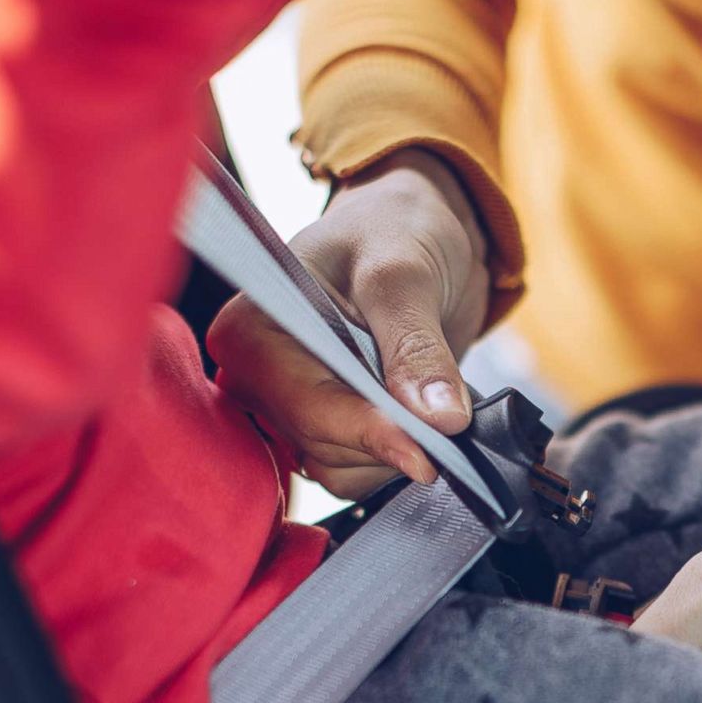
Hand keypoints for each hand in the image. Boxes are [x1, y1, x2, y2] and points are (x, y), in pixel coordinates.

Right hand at [207, 148, 489, 497]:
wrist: (415, 232)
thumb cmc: (394, 230)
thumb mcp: (406, 273)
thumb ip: (417, 345)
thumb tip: (438, 419)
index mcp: (252, 330)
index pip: (302, 404)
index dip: (367, 432)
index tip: (426, 453)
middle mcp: (261, 378)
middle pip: (321, 446)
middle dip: (391, 437)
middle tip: (448, 407)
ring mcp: (293, 408)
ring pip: (340, 470)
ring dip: (398, 451)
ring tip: (434, 398)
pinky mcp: (328, 428)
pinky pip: (358, 472)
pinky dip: (400, 455)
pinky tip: (423, 416)